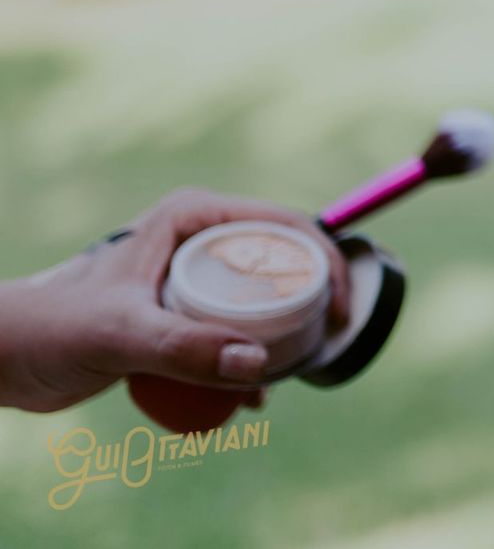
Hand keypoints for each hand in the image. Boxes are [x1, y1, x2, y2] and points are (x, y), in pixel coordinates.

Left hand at [0, 186, 351, 412]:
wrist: (6, 358)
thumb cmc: (54, 329)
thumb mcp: (123, 335)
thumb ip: (185, 348)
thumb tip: (257, 364)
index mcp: (194, 215)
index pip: (285, 226)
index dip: (328, 262)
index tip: (342, 309)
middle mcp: (198, 237)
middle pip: (281, 261)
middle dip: (312, 301)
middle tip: (323, 342)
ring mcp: (190, 274)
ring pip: (262, 296)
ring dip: (283, 333)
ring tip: (288, 373)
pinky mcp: (181, 310)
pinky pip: (235, 325)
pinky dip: (250, 357)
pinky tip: (252, 394)